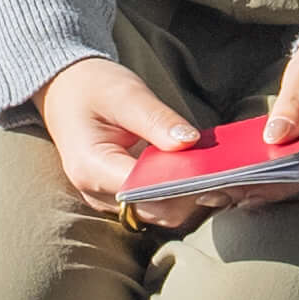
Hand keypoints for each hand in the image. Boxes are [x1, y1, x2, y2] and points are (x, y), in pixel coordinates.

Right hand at [35, 56, 210, 223]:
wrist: (64, 89)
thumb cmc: (91, 86)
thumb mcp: (126, 93)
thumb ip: (157, 120)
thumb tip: (190, 143)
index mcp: (92, 166)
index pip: (144, 191)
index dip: (182, 185)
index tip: (216, 172)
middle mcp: (97, 193)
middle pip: (157, 210)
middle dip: (195, 195)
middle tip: (234, 175)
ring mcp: (108, 199)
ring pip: (160, 213)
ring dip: (192, 198)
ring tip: (227, 177)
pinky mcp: (122, 196)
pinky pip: (157, 204)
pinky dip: (182, 194)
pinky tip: (207, 176)